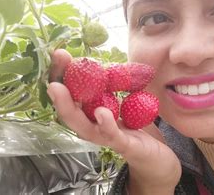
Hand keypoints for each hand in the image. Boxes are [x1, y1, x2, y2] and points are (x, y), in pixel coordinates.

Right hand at [47, 49, 180, 193]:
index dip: (64, 74)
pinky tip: (101, 112)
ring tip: (59, 89)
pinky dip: (106, 125)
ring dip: (69, 107)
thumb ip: (118, 86)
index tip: (59, 54)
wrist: (158, 158)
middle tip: (55, 64)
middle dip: (59, 85)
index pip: (73, 93)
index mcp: (93, 114)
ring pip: (83, 126)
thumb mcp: (127, 102)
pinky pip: (112, 136)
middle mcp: (94, 127)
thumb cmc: (139, 129)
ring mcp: (107, 138)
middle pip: (70, 109)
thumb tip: (112, 61)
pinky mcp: (125, 146)